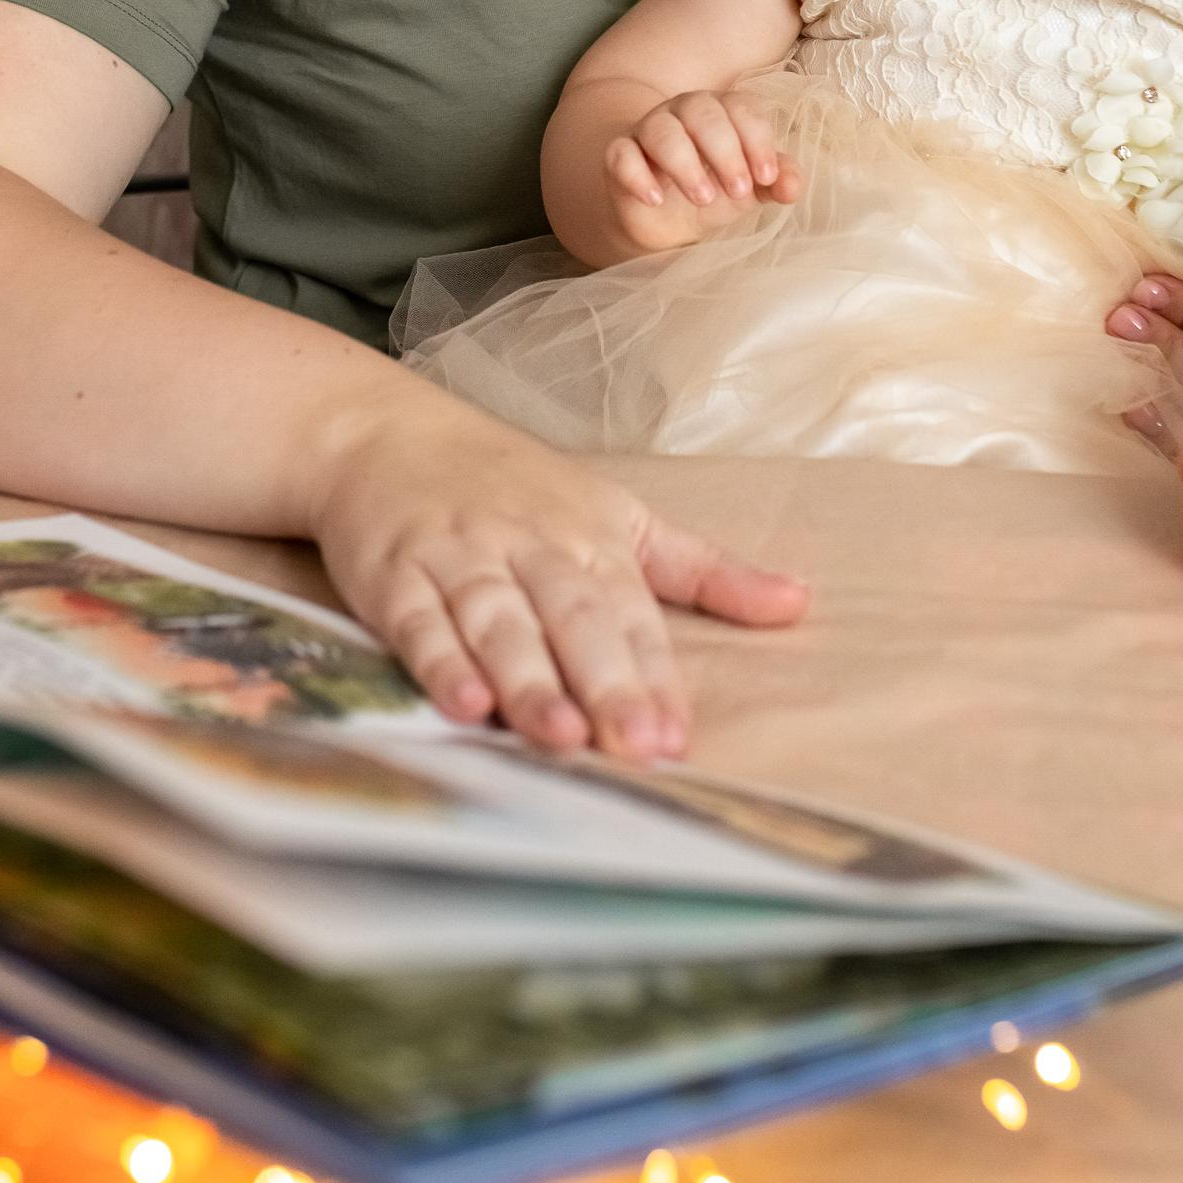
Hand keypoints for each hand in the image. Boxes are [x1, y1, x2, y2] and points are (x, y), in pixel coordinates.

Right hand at [309, 376, 808, 755]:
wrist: (384, 433)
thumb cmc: (514, 486)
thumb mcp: (618, 516)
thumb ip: (702, 571)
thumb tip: (797, 604)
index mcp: (590, 539)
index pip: (630, 614)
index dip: (653, 676)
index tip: (675, 736)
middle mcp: (529, 547)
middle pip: (573, 619)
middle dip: (605, 683)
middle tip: (635, 748)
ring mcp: (459, 558)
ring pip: (499, 624)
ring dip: (529, 680)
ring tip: (560, 737)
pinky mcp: (393, 575)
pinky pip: (418, 622)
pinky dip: (437, 662)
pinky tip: (461, 705)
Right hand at [604, 88, 801, 255]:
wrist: (667, 220)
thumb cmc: (715, 190)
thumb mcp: (750, 188)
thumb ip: (775, 181)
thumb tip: (792, 187)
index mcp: (723, 111)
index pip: (742, 108)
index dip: (757, 140)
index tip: (766, 176)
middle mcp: (684, 112)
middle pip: (703, 113)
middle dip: (725, 151)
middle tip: (738, 190)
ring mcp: (648, 131)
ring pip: (661, 130)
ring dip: (684, 163)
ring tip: (702, 198)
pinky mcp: (620, 157)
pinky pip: (620, 154)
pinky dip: (637, 175)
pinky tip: (655, 199)